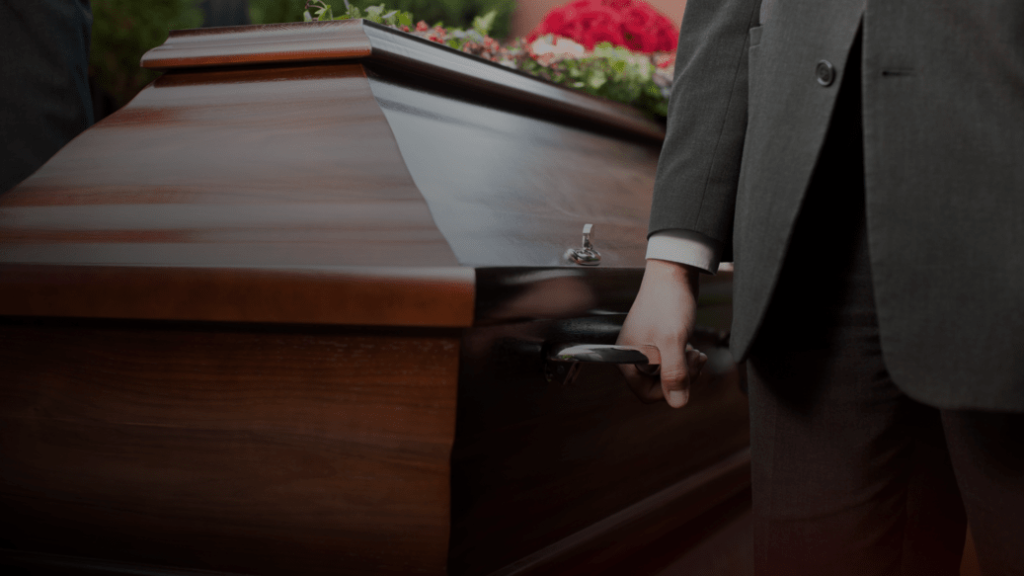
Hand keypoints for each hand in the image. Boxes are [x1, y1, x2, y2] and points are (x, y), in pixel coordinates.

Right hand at [617, 259, 706, 407]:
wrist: (673, 273)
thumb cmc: (667, 301)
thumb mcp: (672, 341)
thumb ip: (674, 373)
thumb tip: (677, 403)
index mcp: (627, 359)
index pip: (646, 394)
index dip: (668, 390)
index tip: (683, 374)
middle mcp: (633, 356)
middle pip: (659, 386)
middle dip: (680, 376)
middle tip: (692, 358)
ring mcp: (647, 350)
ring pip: (668, 374)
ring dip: (685, 367)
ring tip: (693, 349)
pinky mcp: (658, 342)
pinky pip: (672, 362)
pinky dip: (684, 357)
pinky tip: (690, 345)